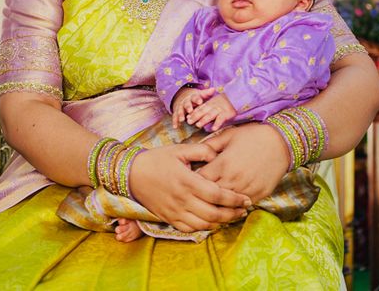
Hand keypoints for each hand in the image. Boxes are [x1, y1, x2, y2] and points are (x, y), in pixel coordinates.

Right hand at [129, 143, 251, 231]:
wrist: (132, 174)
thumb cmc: (157, 159)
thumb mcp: (179, 149)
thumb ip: (201, 151)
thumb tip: (218, 154)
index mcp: (186, 180)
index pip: (217, 194)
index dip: (234, 199)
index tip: (246, 199)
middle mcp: (182, 199)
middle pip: (214, 213)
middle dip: (233, 213)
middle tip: (244, 209)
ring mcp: (175, 211)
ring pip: (204, 224)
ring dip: (221, 222)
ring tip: (233, 216)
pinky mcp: (169, 218)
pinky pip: (190, 228)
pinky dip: (204, 227)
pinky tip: (213, 221)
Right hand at [171, 86, 215, 128]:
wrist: (184, 98)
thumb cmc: (196, 99)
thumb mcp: (201, 95)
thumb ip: (207, 94)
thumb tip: (214, 89)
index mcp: (192, 97)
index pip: (195, 97)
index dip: (197, 99)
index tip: (200, 102)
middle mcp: (185, 102)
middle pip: (186, 104)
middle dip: (188, 107)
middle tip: (190, 110)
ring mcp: (180, 107)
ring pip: (180, 110)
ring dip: (181, 115)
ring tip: (182, 120)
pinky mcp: (176, 113)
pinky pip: (175, 117)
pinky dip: (175, 122)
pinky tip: (175, 127)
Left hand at [186, 93, 236, 130]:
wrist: (236, 96)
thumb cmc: (223, 102)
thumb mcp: (213, 103)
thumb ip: (204, 109)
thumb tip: (194, 117)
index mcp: (209, 103)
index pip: (199, 108)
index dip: (193, 113)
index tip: (187, 118)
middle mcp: (213, 106)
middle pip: (203, 111)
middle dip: (195, 116)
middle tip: (189, 122)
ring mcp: (220, 109)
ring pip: (210, 115)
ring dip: (204, 120)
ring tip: (198, 125)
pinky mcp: (227, 113)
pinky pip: (221, 119)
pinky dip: (217, 123)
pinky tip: (213, 129)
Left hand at [199, 123, 289, 201]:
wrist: (280, 141)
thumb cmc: (252, 135)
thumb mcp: (228, 135)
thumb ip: (210, 144)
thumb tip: (194, 152)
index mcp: (223, 164)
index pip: (200, 180)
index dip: (193, 180)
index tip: (190, 179)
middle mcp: (234, 179)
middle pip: (210, 196)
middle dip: (203, 194)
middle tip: (198, 192)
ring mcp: (247, 189)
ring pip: (226, 205)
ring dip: (218, 203)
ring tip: (211, 201)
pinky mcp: (259, 195)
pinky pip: (242, 206)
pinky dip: (234, 206)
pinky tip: (229, 202)